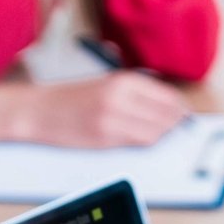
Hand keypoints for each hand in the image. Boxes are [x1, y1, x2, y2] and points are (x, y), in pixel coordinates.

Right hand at [0, 74, 188, 149]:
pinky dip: (145, 143)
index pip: (167, 97)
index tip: (185, 117)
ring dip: (162, 136)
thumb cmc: (70, 98)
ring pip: (155, 132)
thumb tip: (168, 106)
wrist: (38, 111)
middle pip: (166, 116)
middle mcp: (120, 97)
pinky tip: (142, 141)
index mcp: (122, 80)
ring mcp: (112, 119)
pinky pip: (138, 143)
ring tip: (159, 136)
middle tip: (178, 130)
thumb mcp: (104, 83)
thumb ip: (135, 92)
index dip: (180, 110)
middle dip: (175, 125)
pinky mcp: (104, 139)